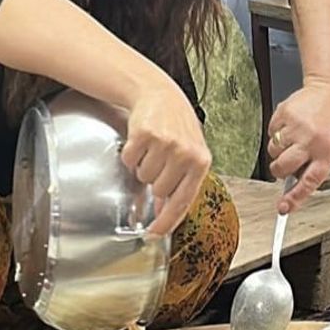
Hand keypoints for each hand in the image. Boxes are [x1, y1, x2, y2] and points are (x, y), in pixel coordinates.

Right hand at [120, 78, 211, 235]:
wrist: (161, 95)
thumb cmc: (177, 127)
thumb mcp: (190, 154)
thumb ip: (181, 184)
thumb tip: (163, 214)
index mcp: (201, 162)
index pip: (183, 201)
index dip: (167, 221)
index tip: (153, 234)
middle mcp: (185, 153)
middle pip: (158, 190)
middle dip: (154, 180)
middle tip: (158, 160)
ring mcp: (165, 143)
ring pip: (142, 176)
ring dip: (142, 166)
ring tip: (152, 148)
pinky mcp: (144, 134)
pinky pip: (129, 160)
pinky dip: (130, 154)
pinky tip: (141, 141)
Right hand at [267, 78, 329, 213]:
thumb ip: (319, 163)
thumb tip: (296, 179)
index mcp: (328, 152)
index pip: (308, 182)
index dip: (294, 198)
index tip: (283, 208)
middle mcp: (311, 141)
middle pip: (282, 168)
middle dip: (279, 171)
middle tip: (285, 165)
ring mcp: (296, 127)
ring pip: (273, 151)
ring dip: (279, 150)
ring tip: (294, 138)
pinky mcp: (284, 113)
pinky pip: (271, 132)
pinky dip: (278, 131)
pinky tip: (291, 124)